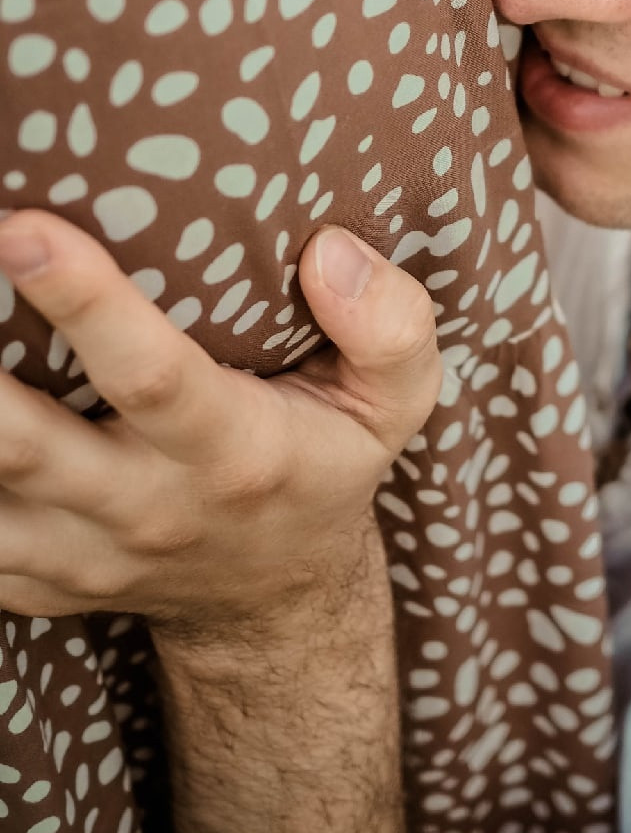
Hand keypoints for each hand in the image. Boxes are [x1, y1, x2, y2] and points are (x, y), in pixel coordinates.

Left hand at [0, 212, 441, 633]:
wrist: (275, 605)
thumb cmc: (325, 467)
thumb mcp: (393, 404)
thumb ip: (390, 325)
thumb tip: (329, 252)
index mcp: (236, 452)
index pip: (154, 377)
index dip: (87, 303)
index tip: (22, 227)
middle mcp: (147, 510)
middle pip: (29, 449)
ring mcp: (79, 556)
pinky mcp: (30, 579)